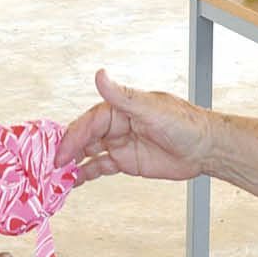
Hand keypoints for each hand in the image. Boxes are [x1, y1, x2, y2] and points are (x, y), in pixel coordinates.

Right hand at [54, 69, 216, 183]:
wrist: (205, 148)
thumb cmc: (184, 123)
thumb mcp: (151, 108)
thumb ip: (122, 95)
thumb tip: (100, 75)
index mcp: (119, 109)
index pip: (89, 122)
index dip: (72, 137)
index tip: (61, 153)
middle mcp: (116, 125)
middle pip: (84, 137)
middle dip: (67, 151)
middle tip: (52, 167)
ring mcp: (120, 143)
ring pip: (88, 153)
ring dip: (72, 163)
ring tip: (57, 177)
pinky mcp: (126, 161)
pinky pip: (100, 167)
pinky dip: (85, 173)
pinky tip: (73, 181)